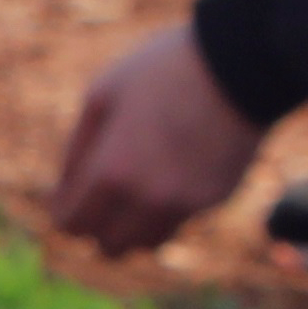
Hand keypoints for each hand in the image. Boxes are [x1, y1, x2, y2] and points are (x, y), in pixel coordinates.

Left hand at [47, 21, 261, 251]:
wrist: (243, 62)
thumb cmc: (164, 69)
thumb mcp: (104, 93)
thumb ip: (78, 147)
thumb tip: (65, 188)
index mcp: (112, 171)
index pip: (73, 224)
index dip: (64, 211)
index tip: (65, 196)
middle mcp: (148, 199)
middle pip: (109, 246)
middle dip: (97, 225)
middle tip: (98, 196)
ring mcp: (186, 203)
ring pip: (147, 242)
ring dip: (133, 226)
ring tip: (134, 188)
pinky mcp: (216, 199)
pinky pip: (180, 220)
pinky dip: (167, 209)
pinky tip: (170, 172)